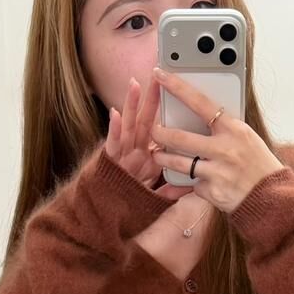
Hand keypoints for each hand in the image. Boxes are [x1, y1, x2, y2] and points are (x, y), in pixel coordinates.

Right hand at [103, 74, 198, 203]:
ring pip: (128, 126)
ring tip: (135, 85)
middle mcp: (133, 152)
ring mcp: (121, 156)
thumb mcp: (154, 196)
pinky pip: (112, 145)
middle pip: (144, 121)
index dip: (165, 113)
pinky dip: (114, 130)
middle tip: (159, 76)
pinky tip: (115, 114)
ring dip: (131, 105)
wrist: (103, 217)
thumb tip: (190, 186)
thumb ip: (170, 189)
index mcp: (145, 157)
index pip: (157, 130)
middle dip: (151, 99)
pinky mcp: (109, 164)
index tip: (176, 96)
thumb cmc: (128, 204)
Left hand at [148, 65, 285, 212]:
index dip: (177, 88)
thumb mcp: (246, 138)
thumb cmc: (258, 164)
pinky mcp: (212, 192)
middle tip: (154, 131)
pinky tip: (198, 182)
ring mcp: (217, 172)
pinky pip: (192, 185)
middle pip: (180, 137)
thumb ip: (224, 128)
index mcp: (233, 129)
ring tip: (158, 156)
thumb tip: (203, 116)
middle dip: (160, 134)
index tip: (161, 76)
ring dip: (163, 159)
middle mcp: (224, 149)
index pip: (200, 102)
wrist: (271, 197)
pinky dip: (192, 183)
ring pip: (178, 163)